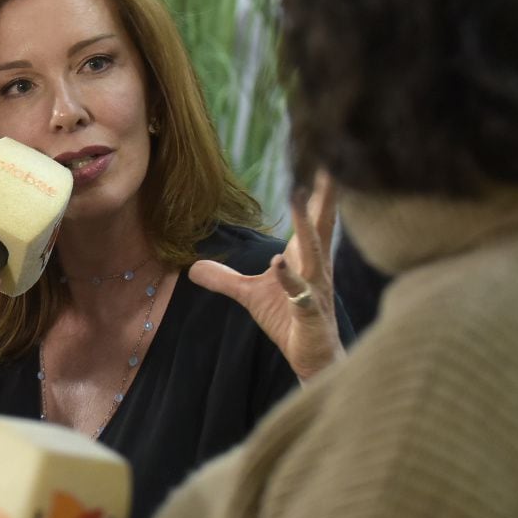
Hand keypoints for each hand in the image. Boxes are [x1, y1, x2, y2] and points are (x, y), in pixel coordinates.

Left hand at [187, 171, 343, 381]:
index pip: (314, 218)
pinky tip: (278, 264)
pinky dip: (289, 279)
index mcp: (306, 257)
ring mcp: (315, 290)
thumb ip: (225, 278)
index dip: (317, 190)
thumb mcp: (250, 295)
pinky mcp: (308, 314)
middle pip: (321, 224)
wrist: (311, 360)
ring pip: (312, 251)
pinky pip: (299, 293)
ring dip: (305, 224)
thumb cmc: (288, 322)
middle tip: (325, 161)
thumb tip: (192, 267)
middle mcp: (315, 268)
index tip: (321, 157)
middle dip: (322, 193)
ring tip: (297, 194)